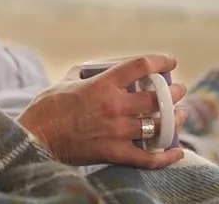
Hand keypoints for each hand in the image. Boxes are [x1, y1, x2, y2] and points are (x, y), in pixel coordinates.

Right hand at [17, 54, 186, 168]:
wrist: (37, 136)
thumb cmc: (48, 106)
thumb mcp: (67, 80)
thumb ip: (87, 73)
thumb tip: (100, 69)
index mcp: (102, 84)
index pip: (139, 66)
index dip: (159, 60)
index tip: (170, 60)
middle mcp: (114, 106)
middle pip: (157, 97)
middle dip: (174, 91)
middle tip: (178, 89)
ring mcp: (116, 131)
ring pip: (158, 125)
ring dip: (175, 119)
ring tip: (181, 113)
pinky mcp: (114, 153)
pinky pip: (149, 159)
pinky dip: (167, 157)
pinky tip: (178, 151)